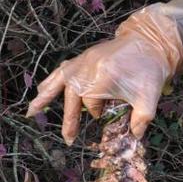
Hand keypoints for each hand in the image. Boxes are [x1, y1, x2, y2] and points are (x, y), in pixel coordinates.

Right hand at [26, 13, 181, 143]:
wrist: (150, 42)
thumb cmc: (151, 69)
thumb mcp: (150, 96)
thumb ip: (142, 118)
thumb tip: (135, 136)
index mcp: (103, 77)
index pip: (92, 104)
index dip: (100, 113)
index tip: (106, 116)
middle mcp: (89, 68)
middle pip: (72, 96)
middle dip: (70, 119)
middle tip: (69, 139)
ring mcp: (84, 61)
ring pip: (59, 81)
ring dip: (46, 97)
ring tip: (31, 112)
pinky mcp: (85, 57)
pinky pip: (63, 70)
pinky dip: (51, 81)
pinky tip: (42, 89)